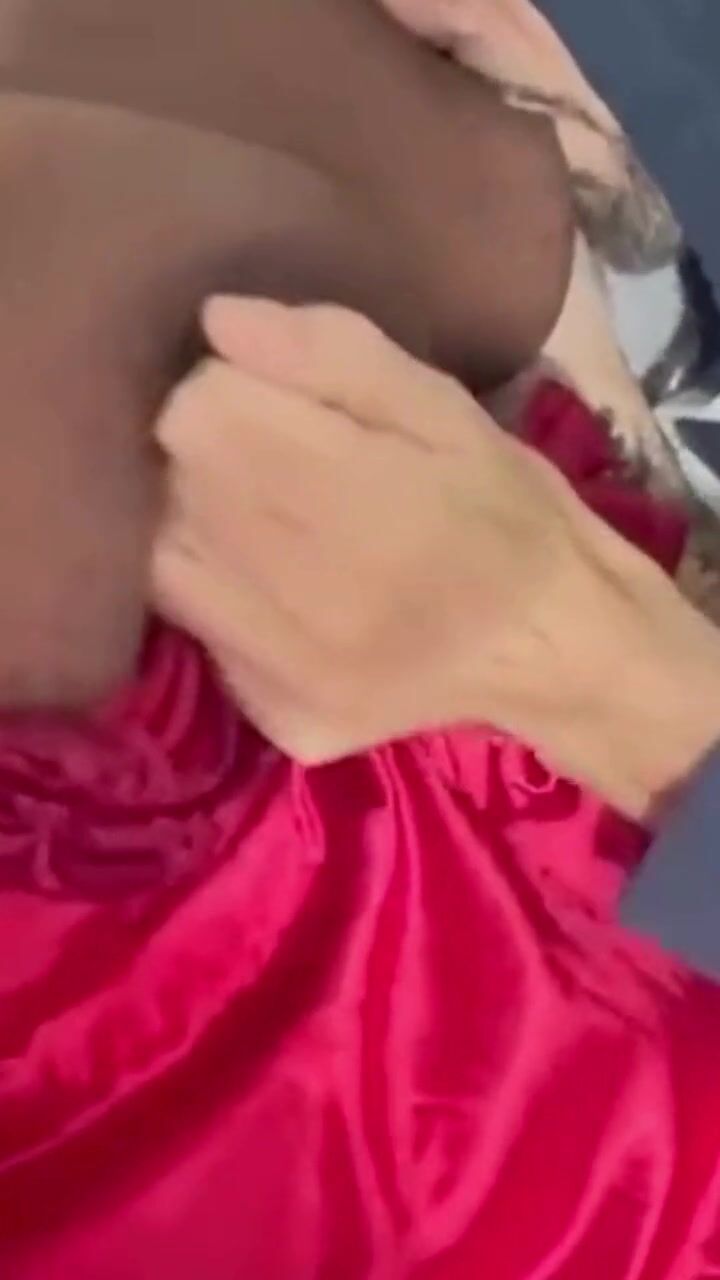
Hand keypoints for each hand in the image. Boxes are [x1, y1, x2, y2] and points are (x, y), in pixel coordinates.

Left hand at [152, 298, 719, 820]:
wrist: (556, 645)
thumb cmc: (507, 510)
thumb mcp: (441, 405)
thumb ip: (332, 353)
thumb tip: (218, 322)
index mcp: (343, 490)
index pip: (195, 415)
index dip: (230, 395)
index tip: (280, 408)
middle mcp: (295, 589)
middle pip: (172, 489)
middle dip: (213, 463)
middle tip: (289, 474)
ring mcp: (281, 669)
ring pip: (167, 566)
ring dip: (203, 534)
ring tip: (280, 534)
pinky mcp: (279, 717)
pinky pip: (205, 641)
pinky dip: (228, 608)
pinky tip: (291, 603)